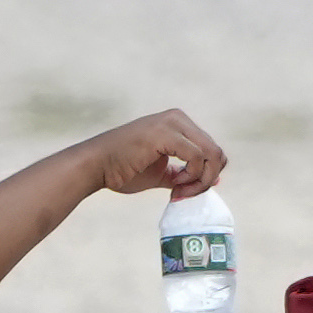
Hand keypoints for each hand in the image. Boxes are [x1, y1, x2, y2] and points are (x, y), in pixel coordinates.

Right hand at [83, 110, 225, 199]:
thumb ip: (185, 174)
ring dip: (200, 180)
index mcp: (179, 123)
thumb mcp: (161, 172)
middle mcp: (178, 118)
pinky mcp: (165, 133)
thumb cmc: (123, 169)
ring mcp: (172, 123)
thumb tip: (214, 180)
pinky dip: (192, 176)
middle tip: (184, 194)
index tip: (185, 191)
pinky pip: (197, 157)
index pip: (212, 150)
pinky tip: (174, 184)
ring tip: (178, 191)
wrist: (95, 165)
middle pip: (217, 152)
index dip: (207, 175)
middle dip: (206, 180)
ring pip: (211, 154)